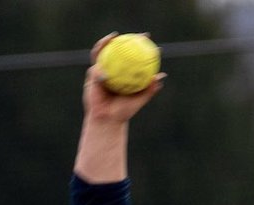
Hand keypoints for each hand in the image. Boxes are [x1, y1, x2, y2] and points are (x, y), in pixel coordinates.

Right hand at [75, 34, 162, 182]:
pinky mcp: (92, 75)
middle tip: (131, 35)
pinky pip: (96, 70)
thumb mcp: (139, 99)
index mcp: (123, 72)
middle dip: (123, 38)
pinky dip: (101, 73)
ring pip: (102, 52)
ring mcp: (101, 69)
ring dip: (105, 42)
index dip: (137, 45)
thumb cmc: (123, 112)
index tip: (147, 38)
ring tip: (112, 38)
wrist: (107, 120)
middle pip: (115, 48)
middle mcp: (112, 68)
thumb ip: (149, 89)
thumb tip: (161, 76)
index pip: (130, 55)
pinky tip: (105, 74)